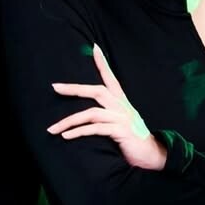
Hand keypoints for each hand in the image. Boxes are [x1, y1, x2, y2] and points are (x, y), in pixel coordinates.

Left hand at [47, 43, 166, 169]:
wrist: (152, 156)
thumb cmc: (133, 140)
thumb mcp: (122, 122)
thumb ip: (109, 114)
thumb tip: (88, 113)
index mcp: (122, 102)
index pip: (111, 78)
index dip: (103, 63)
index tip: (94, 48)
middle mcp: (122, 107)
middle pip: (97, 90)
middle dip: (74, 89)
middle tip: (54, 87)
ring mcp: (122, 118)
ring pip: (91, 113)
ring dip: (69, 121)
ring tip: (52, 129)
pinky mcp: (121, 131)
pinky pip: (95, 129)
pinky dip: (79, 132)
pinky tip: (66, 136)